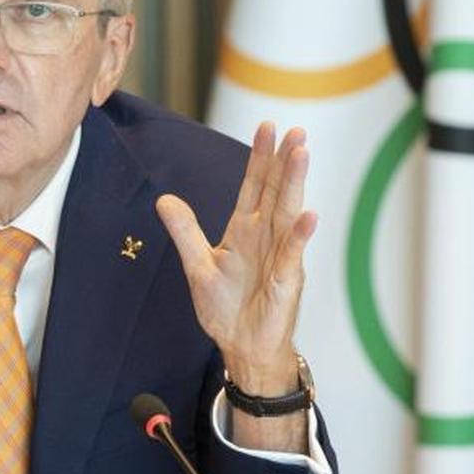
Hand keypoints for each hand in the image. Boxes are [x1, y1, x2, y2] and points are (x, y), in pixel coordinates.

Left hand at [156, 122, 316, 396]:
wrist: (241, 347)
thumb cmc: (225, 308)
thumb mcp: (198, 266)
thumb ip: (184, 232)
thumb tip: (164, 199)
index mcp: (244, 231)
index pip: (255, 186)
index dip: (260, 158)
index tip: (268, 127)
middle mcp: (265, 237)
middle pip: (275, 191)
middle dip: (283, 160)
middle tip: (294, 129)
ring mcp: (279, 256)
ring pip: (288, 213)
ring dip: (294, 183)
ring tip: (302, 153)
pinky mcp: (285, 280)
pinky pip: (292, 254)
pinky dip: (300, 235)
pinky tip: (309, 215)